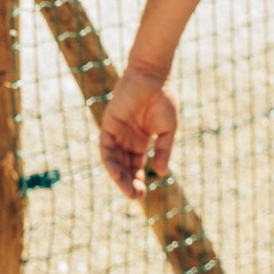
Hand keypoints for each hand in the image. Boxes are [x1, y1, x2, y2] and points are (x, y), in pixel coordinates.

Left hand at [98, 66, 177, 198]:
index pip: (135, 166)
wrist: (152, 76)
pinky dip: (110, 162)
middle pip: (124, 166)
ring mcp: (116, 132)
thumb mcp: (167, 130)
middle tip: (135, 197)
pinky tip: (117, 174)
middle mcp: (126, 139)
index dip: (138, 180)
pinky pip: (106, 148)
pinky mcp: (108, 125)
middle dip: (129, 183)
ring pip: (114, 161)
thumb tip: (160, 172)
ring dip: (119, 177)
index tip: (142, 195)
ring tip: (128, 191)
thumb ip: (163, 150)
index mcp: (140, 140)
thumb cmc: (163, 99)